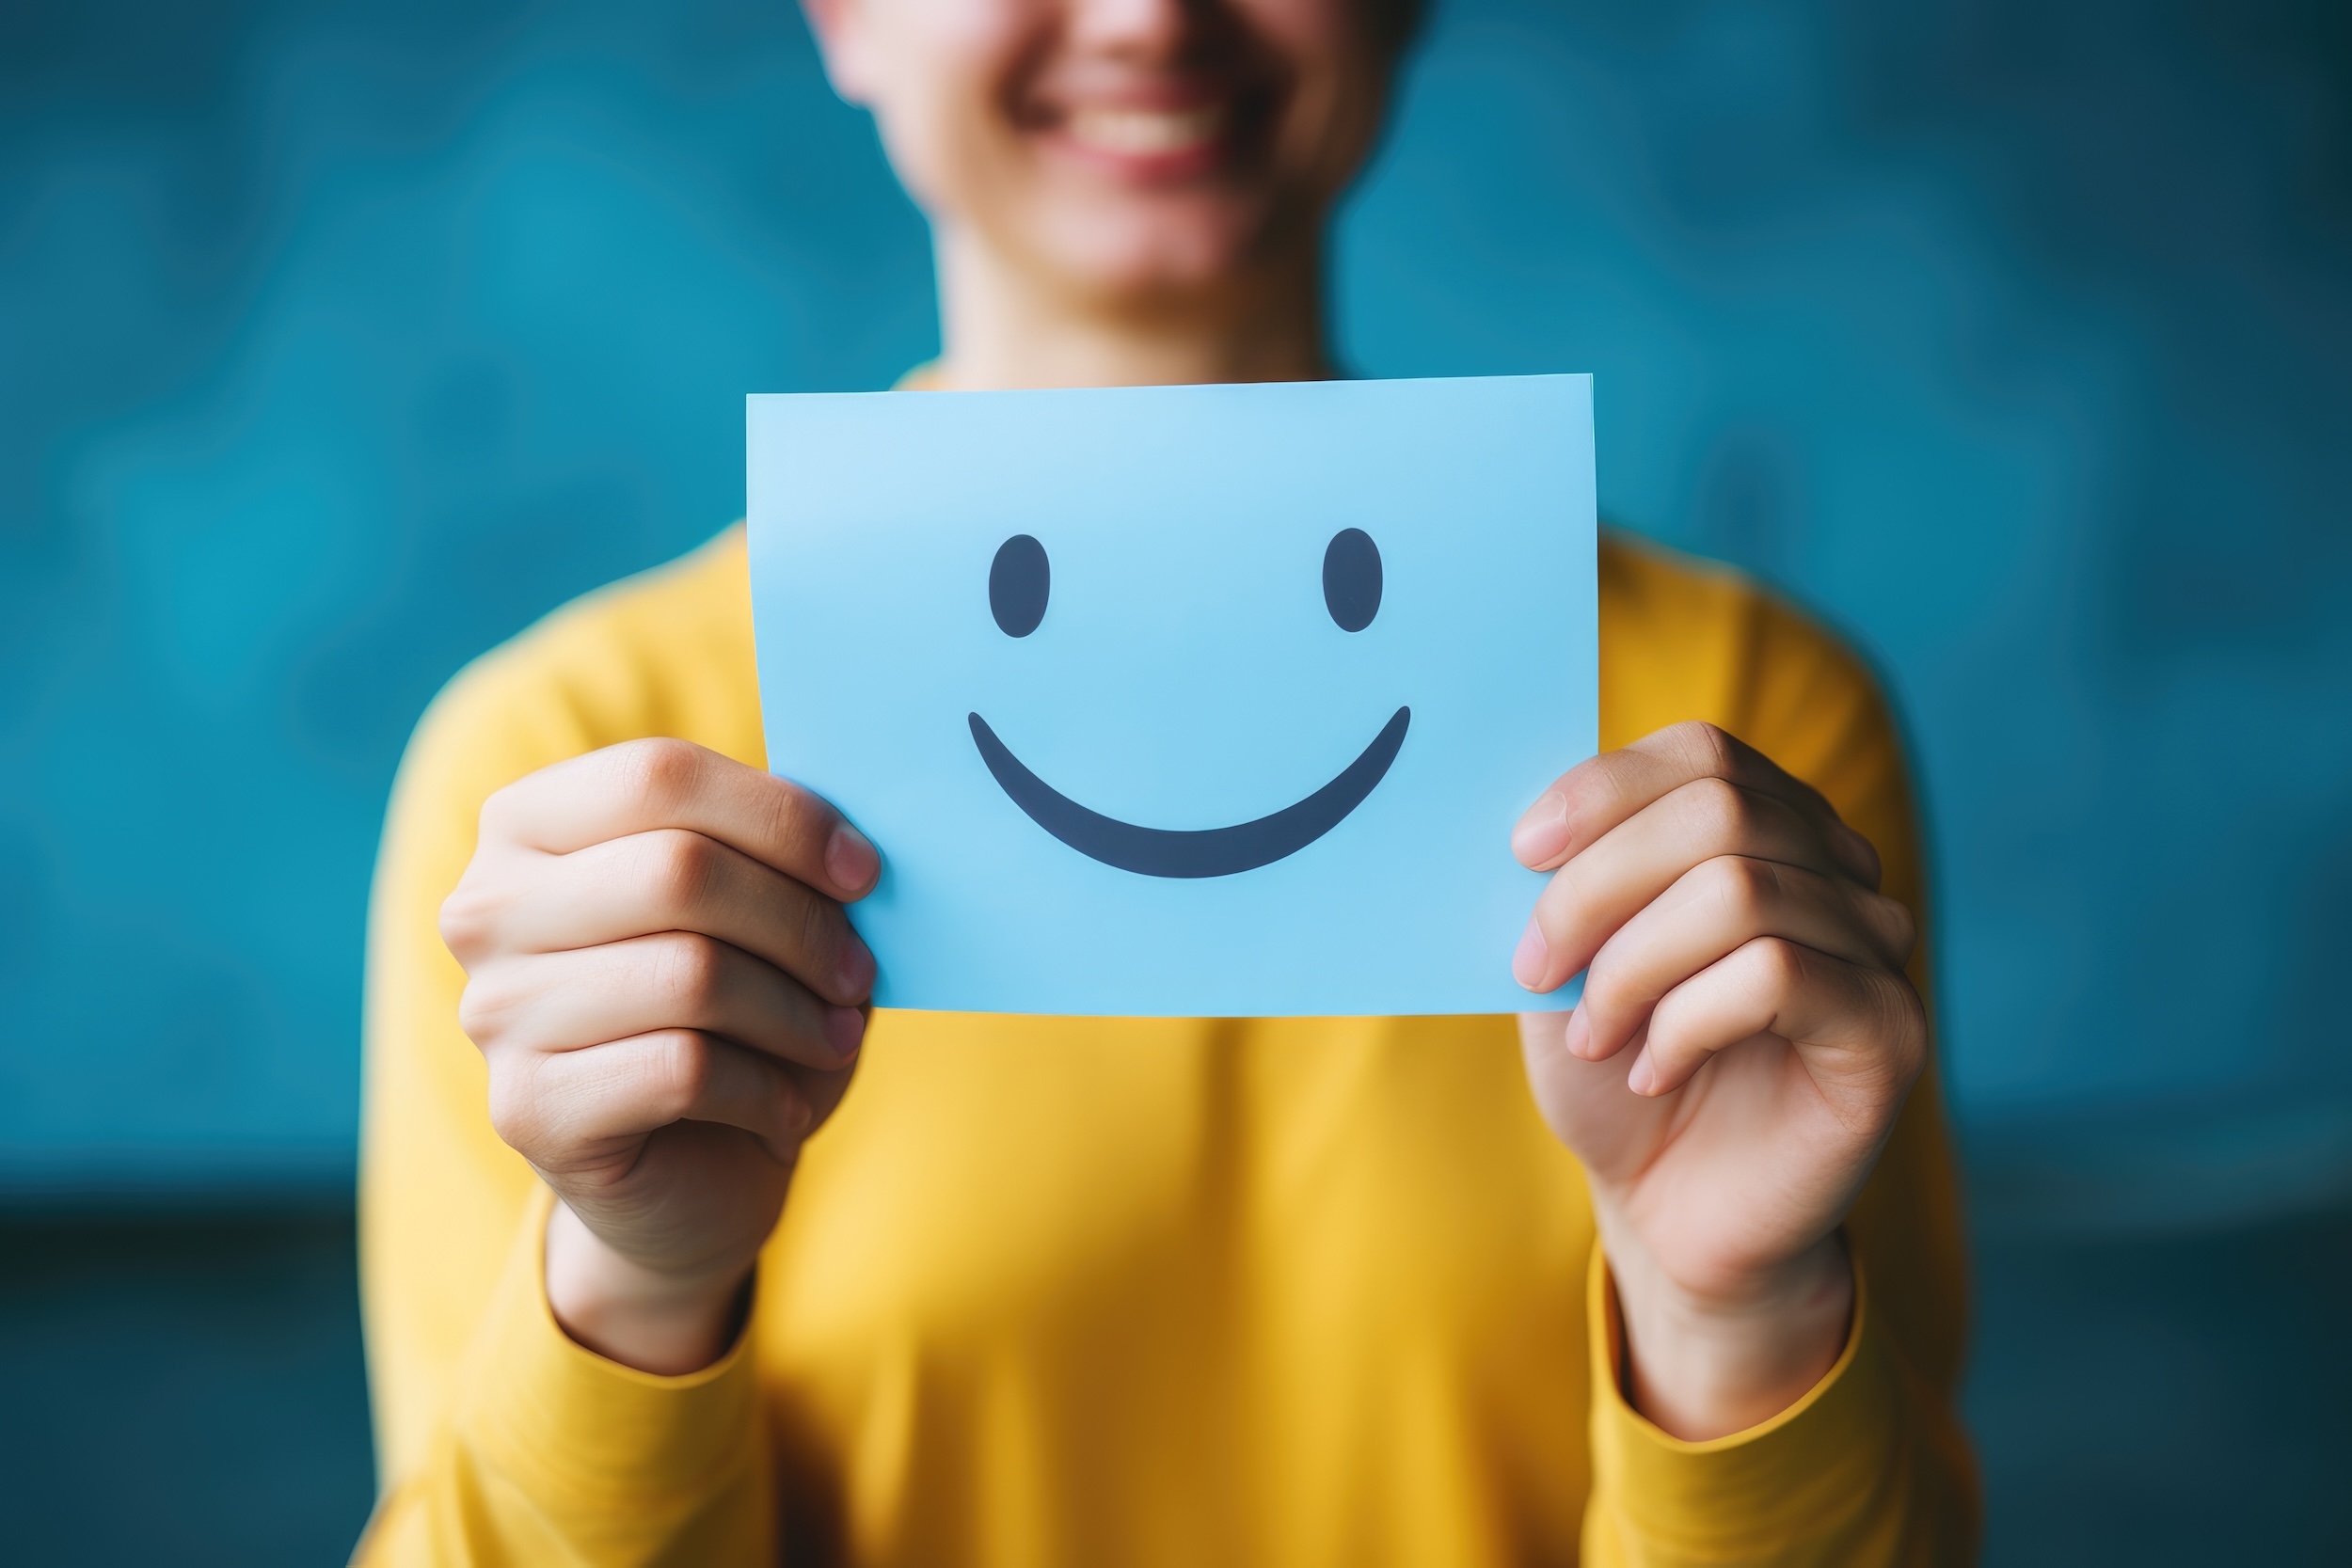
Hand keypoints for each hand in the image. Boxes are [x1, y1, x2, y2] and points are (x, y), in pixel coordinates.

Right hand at [440, 739, 878, 1374]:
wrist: (685, 1176)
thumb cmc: (731, 1018)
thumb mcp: (759, 916)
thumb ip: (780, 856)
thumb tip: (848, 838)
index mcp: (529, 823)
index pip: (657, 774)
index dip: (780, 817)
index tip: (862, 872)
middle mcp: (487, 908)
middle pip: (679, 870)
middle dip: (799, 923)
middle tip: (858, 973)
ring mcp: (495, 1011)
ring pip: (690, 974)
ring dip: (795, 1013)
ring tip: (835, 1040)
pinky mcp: (528, 1108)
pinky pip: (683, 1070)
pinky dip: (764, 1089)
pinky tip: (782, 1109)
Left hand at [1510, 722, 1925, 1438]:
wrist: (1671, 1213)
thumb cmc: (1617, 1078)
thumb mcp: (1565, 968)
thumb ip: (1563, 888)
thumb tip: (1533, 821)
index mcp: (1766, 831)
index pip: (1703, 753)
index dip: (1605, 789)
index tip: (1519, 852)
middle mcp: (1837, 873)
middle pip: (1720, 811)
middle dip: (1597, 886)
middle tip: (1534, 969)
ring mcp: (1876, 948)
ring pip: (1742, 892)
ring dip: (1632, 966)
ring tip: (1594, 1034)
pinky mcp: (1888, 1031)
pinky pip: (1776, 976)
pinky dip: (1685, 1021)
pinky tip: (1654, 1072)